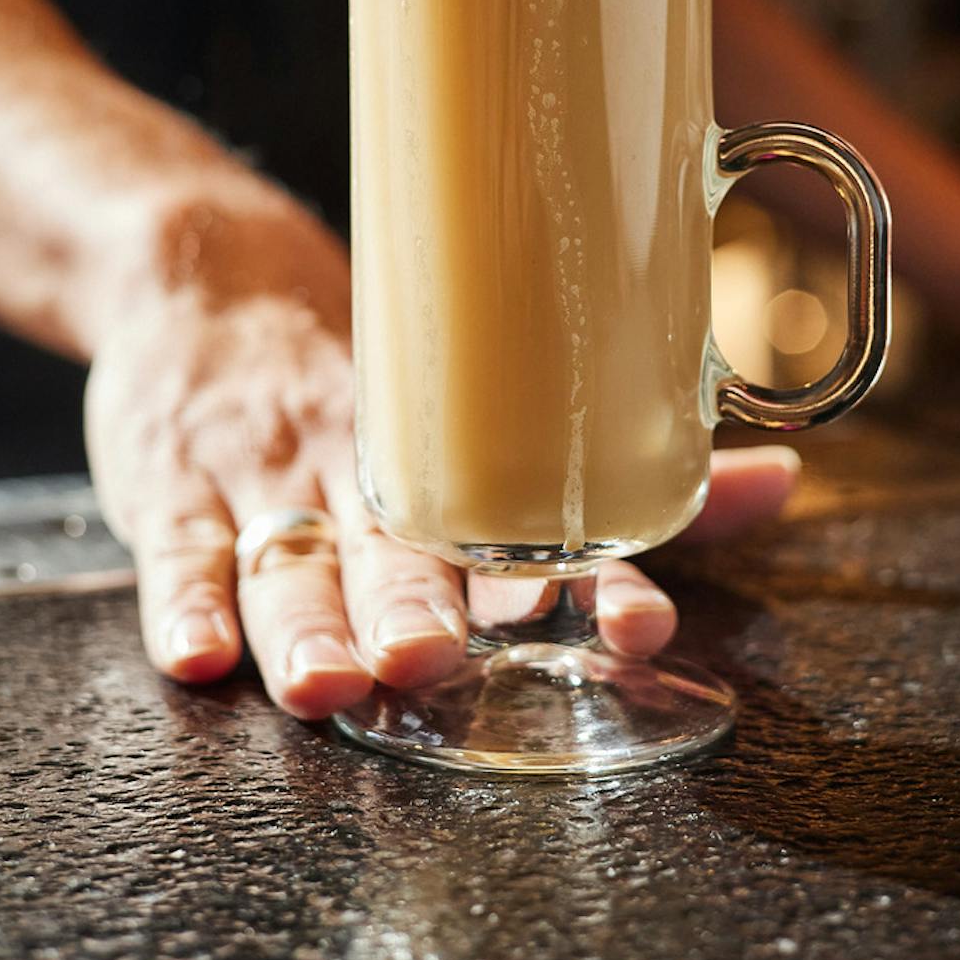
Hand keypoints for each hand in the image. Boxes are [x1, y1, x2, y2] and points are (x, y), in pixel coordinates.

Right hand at [86, 201, 799, 720]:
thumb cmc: (382, 373)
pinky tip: (196, 655)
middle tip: (430, 659)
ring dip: (308, 620)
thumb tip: (783, 481)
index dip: (591, 579)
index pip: (536, 531)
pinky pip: (177, 549)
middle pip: (399, 548)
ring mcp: (268, 476)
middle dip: (417, 607)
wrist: (213, 278)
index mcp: (458, 461)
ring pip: (289, 557)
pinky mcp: (179, 484)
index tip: (638, 623)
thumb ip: (624, 476)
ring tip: (328, 680)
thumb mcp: (487, 411)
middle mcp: (368, 470)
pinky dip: (183, 603)